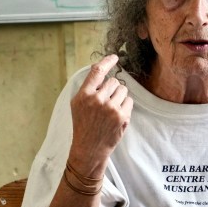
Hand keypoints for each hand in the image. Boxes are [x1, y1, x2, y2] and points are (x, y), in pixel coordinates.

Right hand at [68, 55, 132, 172]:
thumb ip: (89, 88)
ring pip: (123, 89)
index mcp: (84, 95)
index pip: (97, 71)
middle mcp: (97, 100)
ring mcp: (110, 108)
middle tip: (106, 102)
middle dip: (112, 89)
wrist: (89, 148)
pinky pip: (129, 100)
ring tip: (110, 110)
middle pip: (113, 81)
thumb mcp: (78, 104)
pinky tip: (116, 115)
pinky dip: (125, 105)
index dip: (107, 62)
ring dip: (119, 96)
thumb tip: (102, 69)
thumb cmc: (84, 125)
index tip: (115, 57)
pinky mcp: (121, 116)